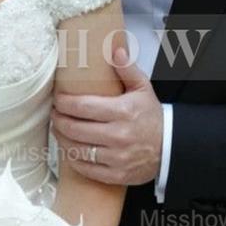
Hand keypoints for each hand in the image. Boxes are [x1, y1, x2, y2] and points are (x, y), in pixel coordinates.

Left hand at [51, 46, 163, 186]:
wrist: (171, 147)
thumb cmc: (152, 116)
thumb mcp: (143, 88)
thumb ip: (127, 68)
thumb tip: (115, 50)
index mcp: (123, 111)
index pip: (83, 106)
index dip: (64, 103)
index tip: (57, 99)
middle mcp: (118, 135)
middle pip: (75, 128)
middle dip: (58, 120)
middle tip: (54, 113)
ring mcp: (117, 157)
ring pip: (77, 149)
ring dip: (62, 139)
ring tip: (58, 129)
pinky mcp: (116, 174)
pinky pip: (86, 169)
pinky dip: (73, 159)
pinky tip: (69, 148)